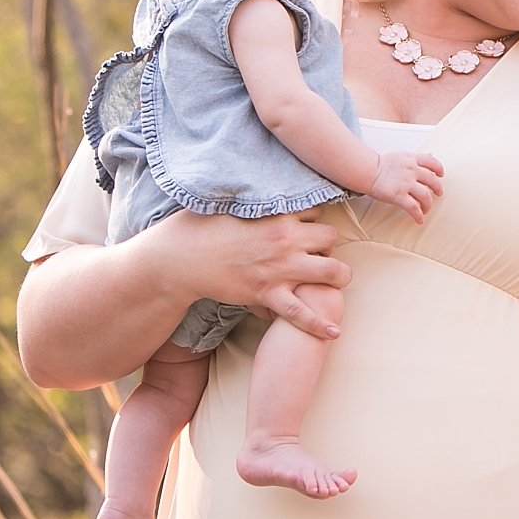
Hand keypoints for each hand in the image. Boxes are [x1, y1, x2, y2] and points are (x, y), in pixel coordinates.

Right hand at [151, 207, 349, 339]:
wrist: (181, 259)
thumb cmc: (200, 229)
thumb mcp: (229, 204)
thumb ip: (253, 199)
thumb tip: (257, 187)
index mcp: (276, 214)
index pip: (316, 211)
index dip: (313, 220)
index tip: (306, 228)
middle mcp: (285, 240)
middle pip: (330, 239)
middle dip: (328, 246)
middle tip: (316, 254)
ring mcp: (280, 268)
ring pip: (332, 271)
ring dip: (337, 276)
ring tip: (333, 281)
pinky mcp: (268, 294)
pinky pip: (301, 312)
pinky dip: (319, 324)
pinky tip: (334, 331)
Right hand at [365, 150, 444, 223]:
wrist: (366, 170)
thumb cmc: (379, 164)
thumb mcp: (400, 155)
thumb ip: (414, 157)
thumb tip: (429, 156)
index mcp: (411, 160)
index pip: (431, 162)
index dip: (439, 169)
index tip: (441, 174)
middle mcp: (411, 171)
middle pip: (432, 180)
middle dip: (437, 188)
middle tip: (438, 194)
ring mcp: (405, 183)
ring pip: (425, 196)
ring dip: (428, 204)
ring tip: (426, 209)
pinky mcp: (398, 195)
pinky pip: (414, 207)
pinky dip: (419, 215)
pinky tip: (420, 219)